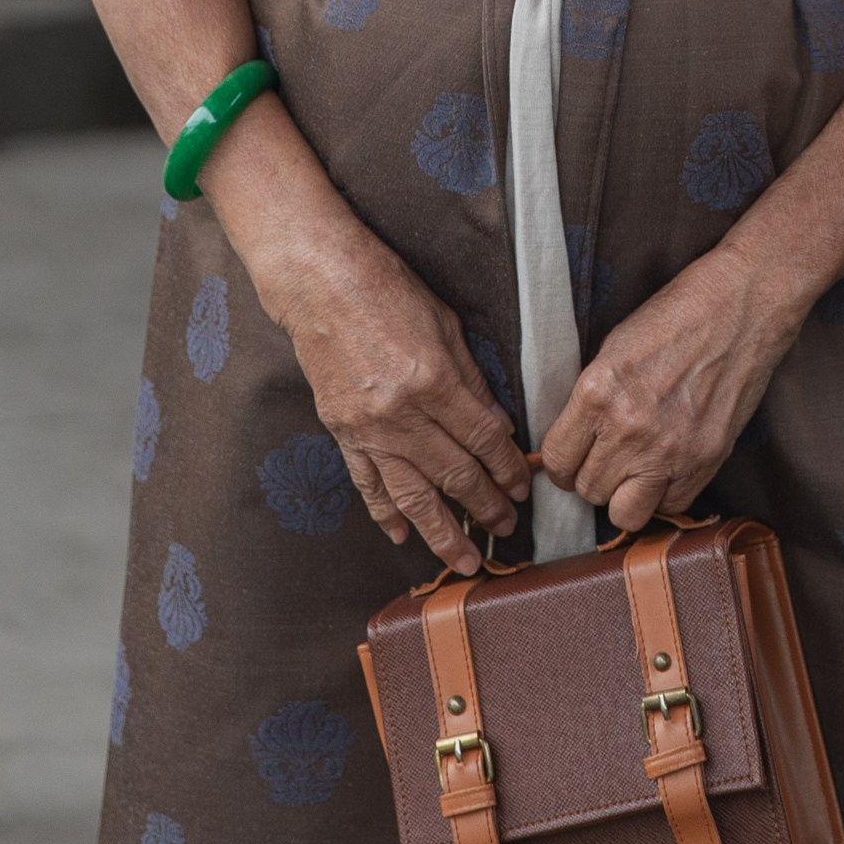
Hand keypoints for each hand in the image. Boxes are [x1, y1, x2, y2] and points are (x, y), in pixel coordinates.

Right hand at [241, 187, 530, 573]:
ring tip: (464, 560)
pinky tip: (402, 535)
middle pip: (453, 474)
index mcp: (432, 380)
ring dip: (441, 532)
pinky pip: (367, 482)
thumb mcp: (445, 325)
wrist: (319, 283)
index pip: (482, 439)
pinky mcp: (341, 431)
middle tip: (507, 529)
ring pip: (410, 495)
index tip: (523, 488)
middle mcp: (399, 413)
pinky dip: (385, 513)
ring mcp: (366, 427)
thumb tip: (496, 426)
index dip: (507, 468)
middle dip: (485, 507)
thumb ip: (471, 380)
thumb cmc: (387, 290)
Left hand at [539, 242, 792, 532]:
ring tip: (633, 471)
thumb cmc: (677, 315)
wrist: (741, 306)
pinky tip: (668, 466)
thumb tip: (574, 438)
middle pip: (588, 490)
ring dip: (624, 496)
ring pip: (625, 513)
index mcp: (597, 391)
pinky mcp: (706, 460)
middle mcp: (629, 428)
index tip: (571, 458)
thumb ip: (592, 398)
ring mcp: (670, 450)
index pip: (557, 460)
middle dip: (592, 477)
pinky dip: (666, 492)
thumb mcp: (614, 347)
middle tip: (606, 458)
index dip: (560, 464)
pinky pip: (672, 505)